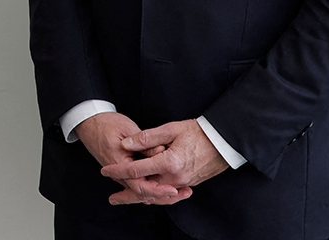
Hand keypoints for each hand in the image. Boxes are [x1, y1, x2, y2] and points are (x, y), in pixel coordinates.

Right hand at [74, 113, 187, 205]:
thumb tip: (162, 153)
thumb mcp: (128, 128)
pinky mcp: (122, 171)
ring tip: (178, 193)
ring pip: (140, 191)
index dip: (158, 189)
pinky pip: (137, 184)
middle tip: (182, 194)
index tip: (174, 189)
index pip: (140, 185)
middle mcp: (118, 173)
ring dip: (158, 194)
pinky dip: (151, 187)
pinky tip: (164, 187)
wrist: (89, 122)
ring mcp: (120, 174)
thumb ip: (145, 143)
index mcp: (118, 162)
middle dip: (162, 196)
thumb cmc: (106, 123)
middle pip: (142, 193)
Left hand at [100, 119, 228, 204]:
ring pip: (156, 195)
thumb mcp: (171, 129)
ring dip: (139, 198)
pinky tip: (146, 195)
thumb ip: (147, 137)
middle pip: (145, 191)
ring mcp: (183, 183)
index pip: (136, 170)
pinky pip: (167, 194)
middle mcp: (175, 177)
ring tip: (125, 199)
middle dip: (126, 195)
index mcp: (168, 162)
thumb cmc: (198, 132)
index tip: (105, 171)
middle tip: (111, 198)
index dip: (118, 170)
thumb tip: (125, 143)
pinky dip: (154, 196)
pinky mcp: (188, 183)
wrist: (223, 142)